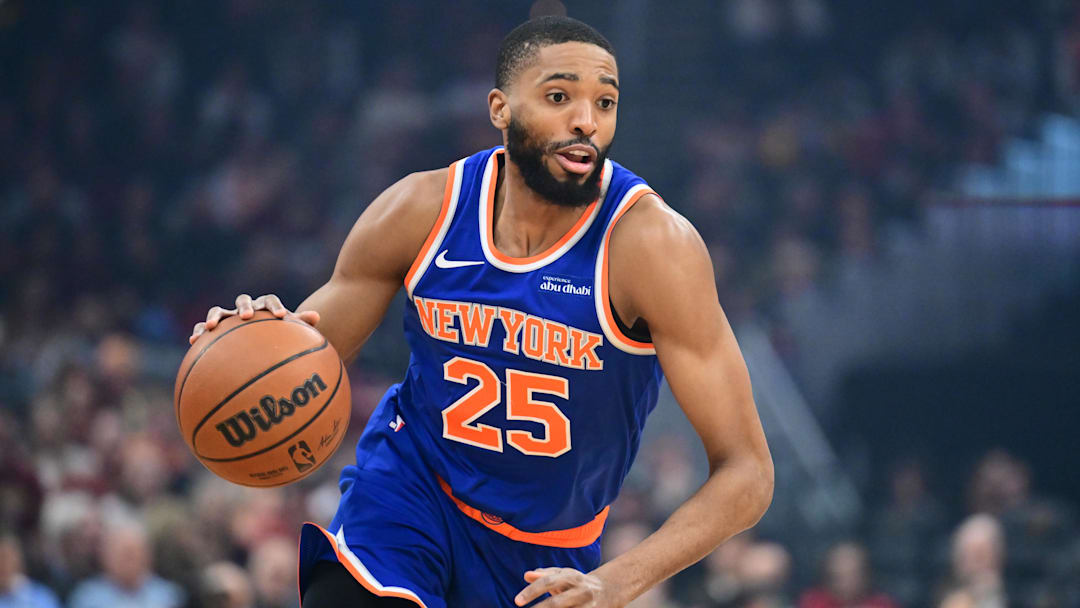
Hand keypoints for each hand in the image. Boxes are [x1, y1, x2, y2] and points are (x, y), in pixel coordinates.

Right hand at [188, 294, 320, 343]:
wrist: (257, 344)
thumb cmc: (276, 338)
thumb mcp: (289, 334)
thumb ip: (300, 324)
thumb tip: (317, 316)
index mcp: (265, 307)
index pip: (270, 300)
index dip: (274, 306)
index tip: (280, 317)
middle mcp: (245, 309)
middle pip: (243, 300)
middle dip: (244, 307)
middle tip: (247, 317)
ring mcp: (228, 318)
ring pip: (219, 311)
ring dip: (215, 316)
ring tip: (212, 327)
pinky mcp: (214, 330)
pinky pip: (204, 328)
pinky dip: (199, 331)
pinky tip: (193, 340)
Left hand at [515, 568, 617, 607]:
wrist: (608, 590)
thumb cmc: (577, 582)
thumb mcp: (563, 575)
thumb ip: (545, 575)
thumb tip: (526, 575)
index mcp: (571, 576)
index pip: (548, 582)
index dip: (531, 591)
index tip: (517, 601)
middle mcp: (580, 590)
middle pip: (556, 602)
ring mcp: (588, 605)